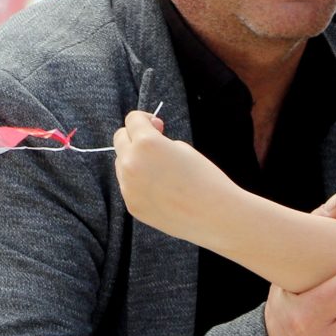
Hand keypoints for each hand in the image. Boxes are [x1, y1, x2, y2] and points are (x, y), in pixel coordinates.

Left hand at [111, 110, 230, 239]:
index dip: (146, 119)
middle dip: (135, 137)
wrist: (215, 216)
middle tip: (158, 146)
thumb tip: (141, 144)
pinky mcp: (131, 205)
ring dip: (135, 160)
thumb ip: (157, 141)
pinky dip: (139, 183)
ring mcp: (128, 187)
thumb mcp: (182, 148)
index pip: (132, 119)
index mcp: (146, 144)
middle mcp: (131, 163)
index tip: (158, 127)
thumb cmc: (204, 178)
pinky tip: (162, 190)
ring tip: (162, 171)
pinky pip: (128, 186)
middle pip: (120, 139)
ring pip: (121, 163)